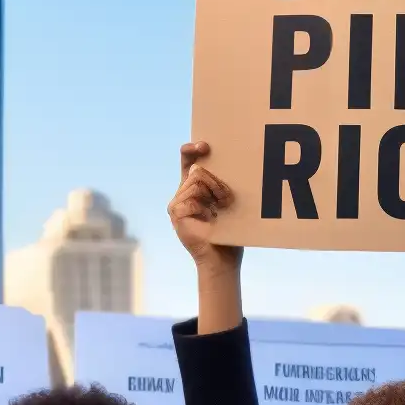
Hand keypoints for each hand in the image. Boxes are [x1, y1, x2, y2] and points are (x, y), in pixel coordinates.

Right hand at [170, 142, 242, 272]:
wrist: (222, 259)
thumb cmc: (229, 232)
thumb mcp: (227, 202)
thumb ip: (220, 184)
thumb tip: (223, 163)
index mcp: (193, 189)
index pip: (188, 162)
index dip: (191, 150)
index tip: (204, 145)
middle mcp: (182, 194)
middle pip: (198, 171)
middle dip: (218, 182)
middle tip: (226, 199)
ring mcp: (176, 204)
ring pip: (196, 181)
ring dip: (215, 192)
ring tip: (221, 209)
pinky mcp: (175, 212)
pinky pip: (191, 196)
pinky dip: (205, 205)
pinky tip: (209, 218)